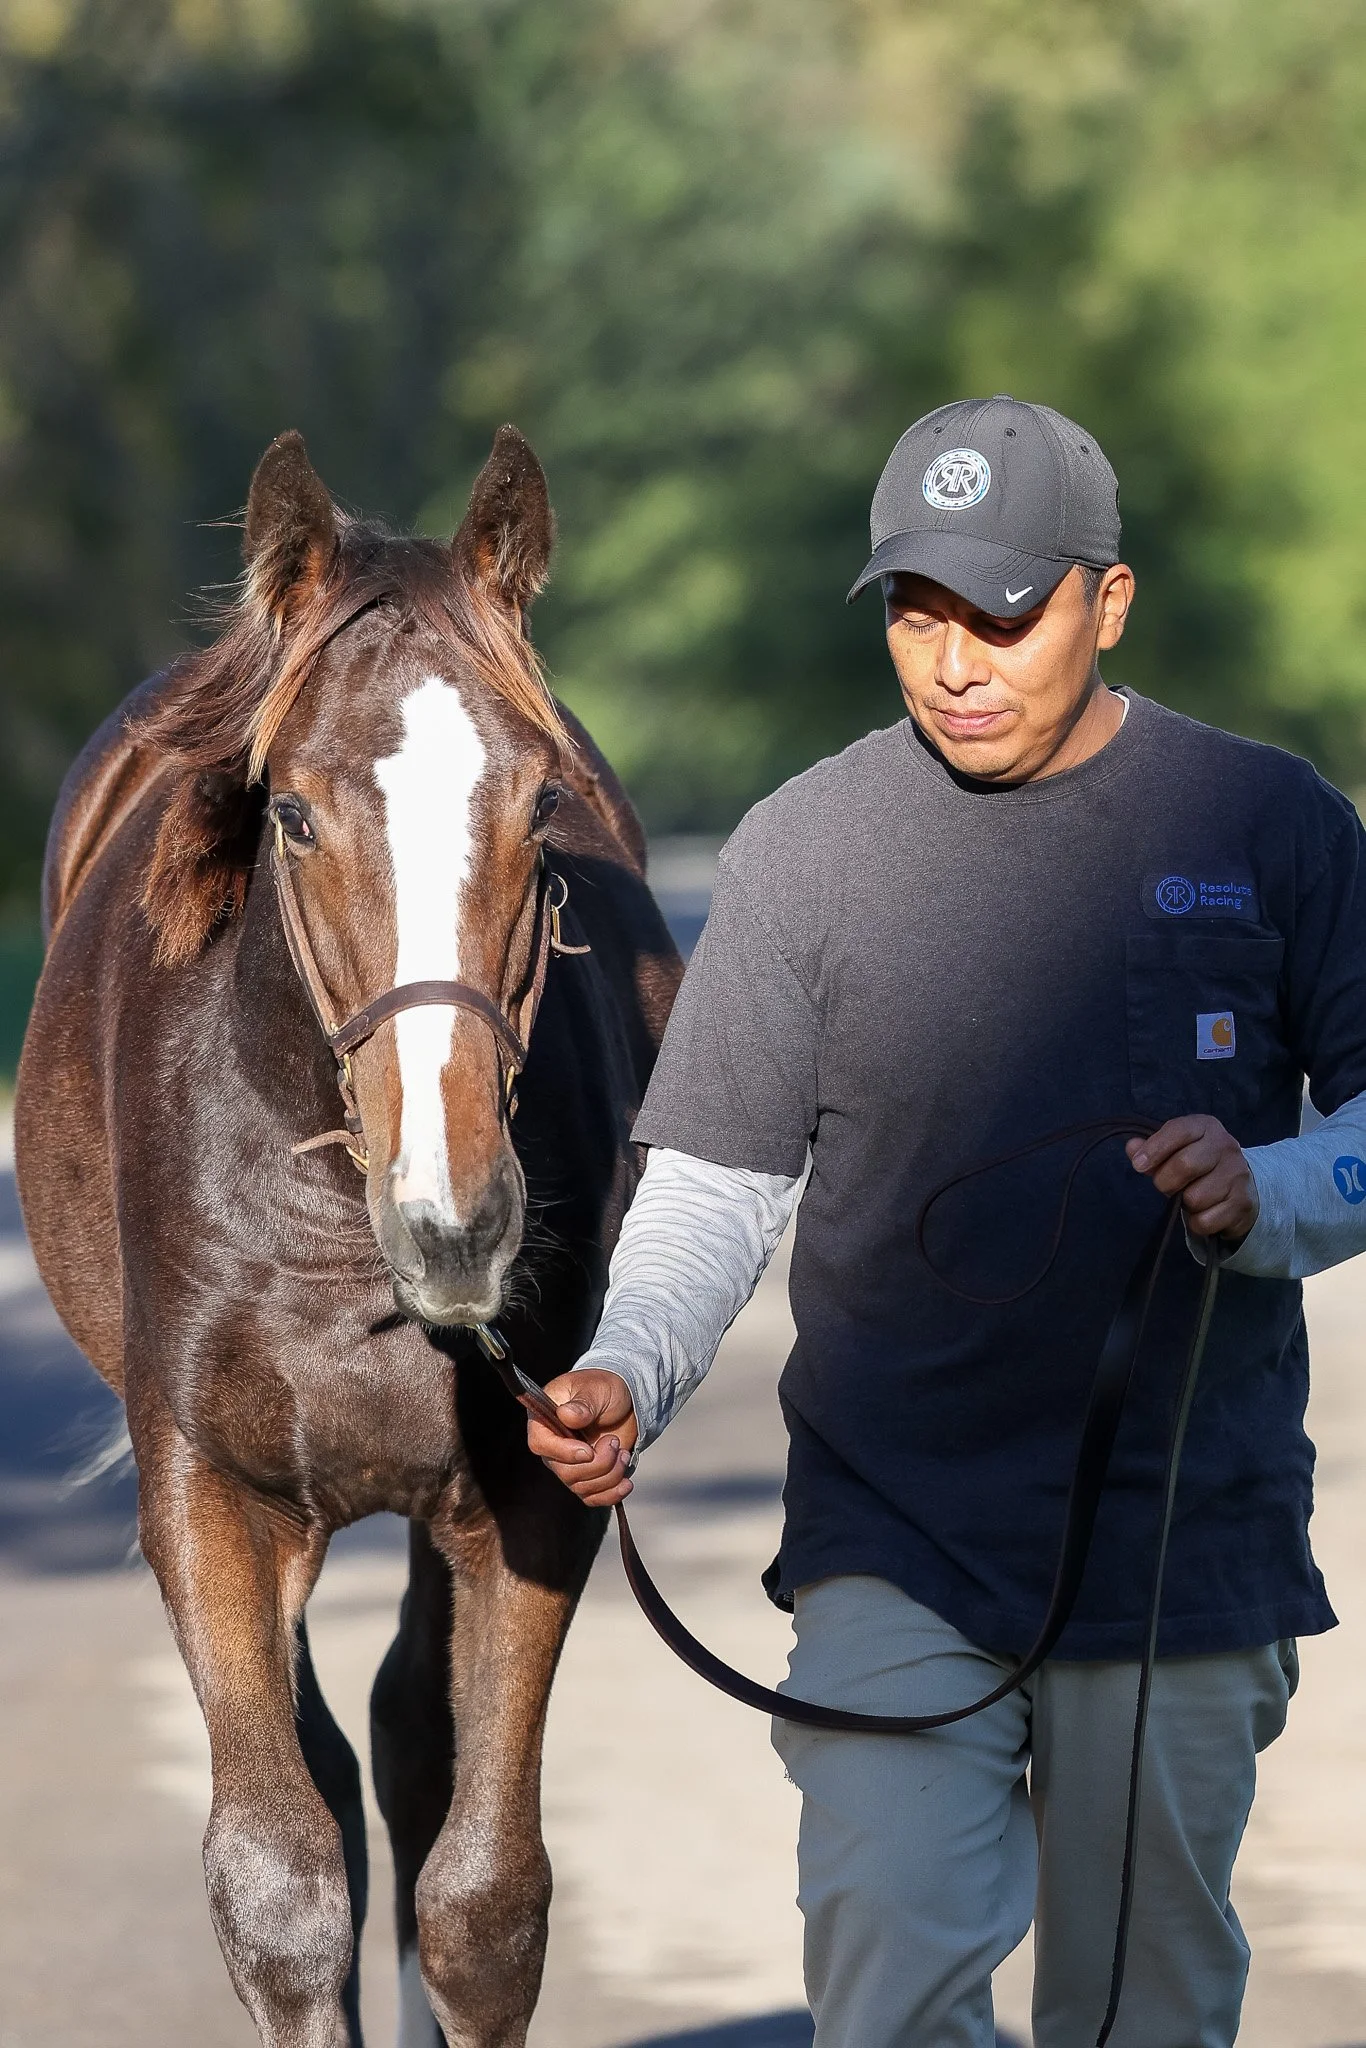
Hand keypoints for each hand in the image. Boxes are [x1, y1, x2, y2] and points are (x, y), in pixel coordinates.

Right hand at [526, 1368, 637, 1506]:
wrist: (623, 1400)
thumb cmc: (602, 1387)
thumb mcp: (594, 1389)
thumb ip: (582, 1404)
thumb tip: (567, 1415)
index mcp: (545, 1419)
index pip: (540, 1444)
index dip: (564, 1453)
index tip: (588, 1450)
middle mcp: (553, 1446)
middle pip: (565, 1472)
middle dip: (598, 1463)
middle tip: (614, 1442)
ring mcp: (570, 1464)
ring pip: (582, 1487)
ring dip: (609, 1474)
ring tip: (623, 1453)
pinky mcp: (587, 1476)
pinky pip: (592, 1497)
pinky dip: (611, 1493)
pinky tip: (626, 1483)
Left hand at [1126, 1115, 1258, 1242]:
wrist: (1242, 1187)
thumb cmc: (1199, 1166)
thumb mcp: (1176, 1150)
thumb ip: (1151, 1148)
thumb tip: (1132, 1147)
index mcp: (1207, 1127)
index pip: (1178, 1130)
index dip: (1155, 1148)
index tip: (1138, 1165)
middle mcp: (1226, 1147)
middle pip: (1184, 1165)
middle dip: (1166, 1181)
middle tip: (1166, 1186)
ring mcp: (1238, 1175)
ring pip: (1195, 1197)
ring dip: (1185, 1205)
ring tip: (1192, 1196)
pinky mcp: (1242, 1203)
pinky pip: (1205, 1221)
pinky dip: (1197, 1222)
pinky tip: (1204, 1212)